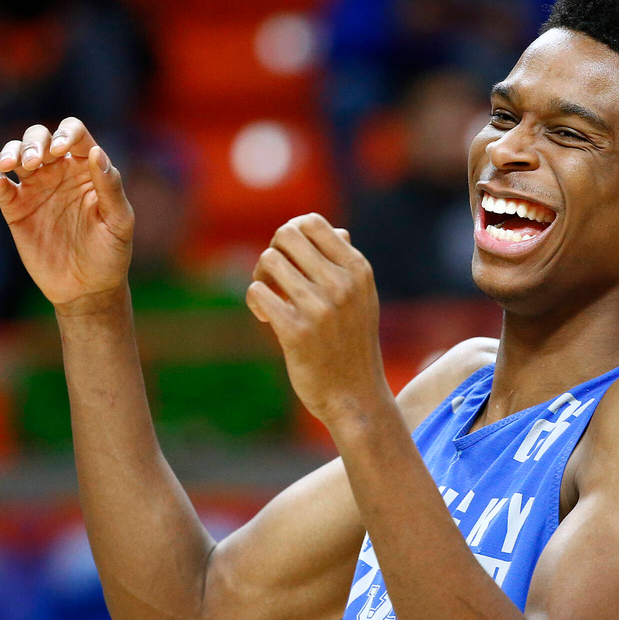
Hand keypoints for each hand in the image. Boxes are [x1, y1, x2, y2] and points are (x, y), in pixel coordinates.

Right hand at [0, 117, 133, 312]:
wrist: (88, 289)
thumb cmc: (111, 253)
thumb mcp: (119, 222)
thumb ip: (110, 187)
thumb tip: (96, 152)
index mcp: (87, 168)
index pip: (74, 133)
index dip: (66, 133)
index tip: (61, 151)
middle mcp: (60, 172)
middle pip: (40, 137)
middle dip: (34, 141)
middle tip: (35, 163)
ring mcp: (36, 189)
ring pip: (17, 153)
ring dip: (11, 152)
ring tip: (10, 166)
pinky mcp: (16, 209)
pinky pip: (0, 184)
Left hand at [246, 214, 390, 427]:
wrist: (354, 396)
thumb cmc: (353, 343)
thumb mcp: (362, 298)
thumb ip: (345, 262)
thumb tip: (331, 228)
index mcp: (358, 269)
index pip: (312, 222)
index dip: (291, 233)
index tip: (290, 258)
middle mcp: (341, 284)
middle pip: (285, 235)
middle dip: (273, 252)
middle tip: (275, 277)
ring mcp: (319, 308)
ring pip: (268, 260)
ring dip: (261, 277)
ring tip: (271, 299)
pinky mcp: (296, 332)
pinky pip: (257, 292)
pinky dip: (256, 301)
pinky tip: (267, 318)